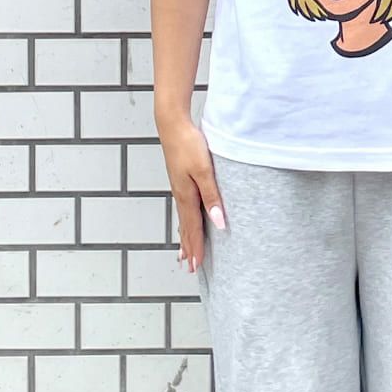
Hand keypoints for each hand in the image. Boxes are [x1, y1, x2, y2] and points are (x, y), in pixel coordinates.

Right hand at [157, 117, 226, 273]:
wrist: (172, 123)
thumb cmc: (188, 144)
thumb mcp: (204, 170)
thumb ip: (212, 196)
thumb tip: (218, 222)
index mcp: (186, 196)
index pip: (193, 228)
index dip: (196, 248)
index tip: (197, 267)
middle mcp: (181, 194)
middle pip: (185, 227)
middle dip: (189, 247)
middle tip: (190, 268)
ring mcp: (179, 186)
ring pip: (183, 218)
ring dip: (185, 236)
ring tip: (184, 252)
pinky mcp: (180, 178)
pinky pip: (183, 206)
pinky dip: (185, 220)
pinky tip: (186, 218)